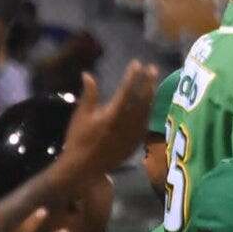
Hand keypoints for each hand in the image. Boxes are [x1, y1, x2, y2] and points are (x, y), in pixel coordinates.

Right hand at [58, 63, 158, 182]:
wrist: (84, 168)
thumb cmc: (79, 140)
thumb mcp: (81, 115)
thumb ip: (89, 94)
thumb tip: (88, 74)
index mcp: (112, 114)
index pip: (126, 90)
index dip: (132, 75)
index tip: (137, 63)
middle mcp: (126, 123)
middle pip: (142, 99)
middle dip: (148, 82)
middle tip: (152, 69)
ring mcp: (133, 134)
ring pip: (147, 111)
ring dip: (151, 96)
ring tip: (153, 83)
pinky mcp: (135, 143)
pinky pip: (145, 123)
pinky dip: (148, 111)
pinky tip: (149, 104)